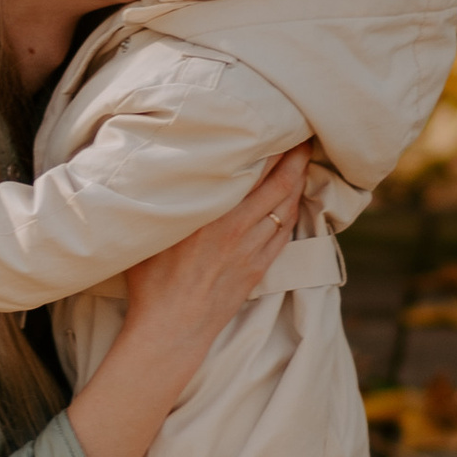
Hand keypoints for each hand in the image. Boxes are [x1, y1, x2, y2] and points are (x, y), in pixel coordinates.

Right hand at [118, 145, 309, 350]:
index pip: (253, 171)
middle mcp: (238, 227)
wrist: (172, 328)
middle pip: (280, 184)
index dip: (272, 148)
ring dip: (298, 182)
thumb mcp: (152, 232)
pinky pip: (284, 233)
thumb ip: (164, 199)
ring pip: (286, 208)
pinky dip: (292, 211)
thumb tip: (158, 170)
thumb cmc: (152, 280)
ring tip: (302, 161)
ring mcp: (252, 249)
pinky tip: (293, 201)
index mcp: (212, 214)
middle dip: (296, 158)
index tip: (280, 127)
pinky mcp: (258, 268)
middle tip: (304, 136)